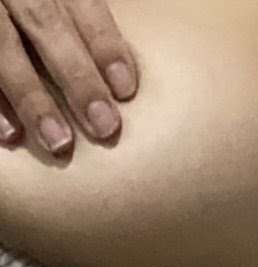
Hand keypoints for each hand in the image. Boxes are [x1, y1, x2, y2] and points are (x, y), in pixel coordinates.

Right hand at [0, 0, 137, 157]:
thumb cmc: (20, 8)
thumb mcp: (45, 3)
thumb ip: (67, 19)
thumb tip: (113, 78)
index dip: (103, 41)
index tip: (126, 87)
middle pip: (44, 21)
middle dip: (76, 75)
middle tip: (105, 125)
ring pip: (1, 45)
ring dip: (31, 97)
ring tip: (59, 142)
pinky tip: (9, 137)